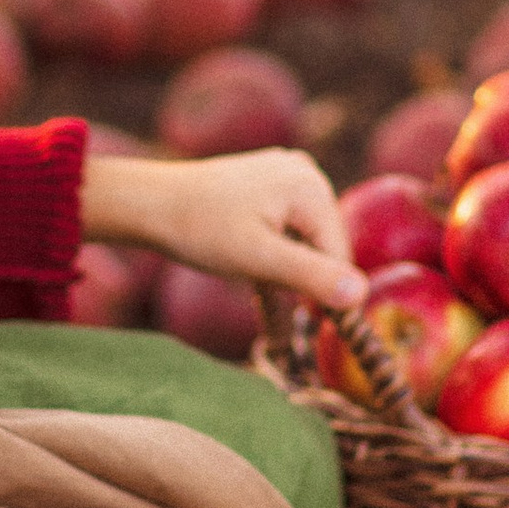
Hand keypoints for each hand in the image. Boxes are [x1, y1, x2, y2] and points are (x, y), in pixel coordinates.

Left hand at [83, 146, 365, 316]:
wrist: (147, 204)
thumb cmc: (199, 229)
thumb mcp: (258, 260)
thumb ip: (310, 276)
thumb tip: (361, 296)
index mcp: (310, 186)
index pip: (337, 254)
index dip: (326, 295)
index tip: (316, 333)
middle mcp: (304, 174)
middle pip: (320, 249)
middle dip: (302, 288)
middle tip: (286, 334)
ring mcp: (284, 178)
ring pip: (300, 245)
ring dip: (286, 285)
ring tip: (277, 332)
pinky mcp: (266, 188)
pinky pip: (282, 235)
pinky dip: (273, 268)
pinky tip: (272, 313)